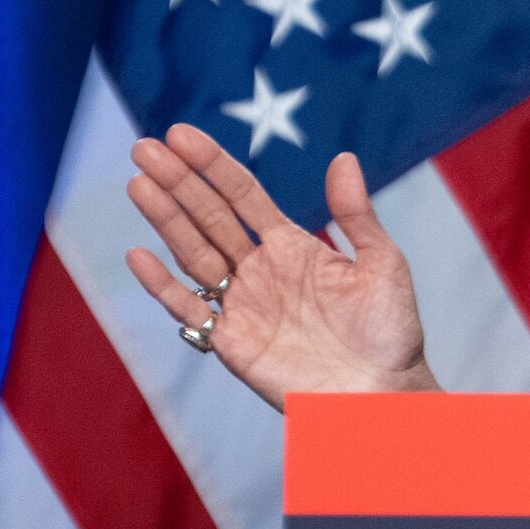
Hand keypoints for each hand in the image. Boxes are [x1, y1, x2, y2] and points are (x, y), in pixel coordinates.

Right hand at [123, 124, 437, 411]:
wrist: (384, 394)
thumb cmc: (391, 331)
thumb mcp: (382, 263)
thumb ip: (357, 214)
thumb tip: (344, 159)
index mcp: (292, 246)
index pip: (242, 195)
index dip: (212, 165)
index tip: (180, 134)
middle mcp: (259, 270)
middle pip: (209, 217)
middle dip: (178, 182)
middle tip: (144, 147)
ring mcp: (242, 304)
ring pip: (193, 252)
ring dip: (165, 219)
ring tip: (139, 183)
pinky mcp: (231, 342)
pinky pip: (190, 308)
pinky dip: (162, 285)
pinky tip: (139, 254)